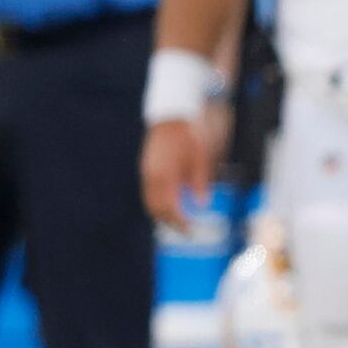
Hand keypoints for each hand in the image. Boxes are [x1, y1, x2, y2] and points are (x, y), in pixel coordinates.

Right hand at [141, 114, 215, 231]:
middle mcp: (151, 177)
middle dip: (170, 222)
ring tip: (178, 221)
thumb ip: (200, 182)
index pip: (169, 208)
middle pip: (156, 209)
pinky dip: (158, 203)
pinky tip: (170, 205)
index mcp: (165, 175)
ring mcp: (146, 173)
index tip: (191, 230)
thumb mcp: (201, 158)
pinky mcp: (146, 169)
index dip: (180, 222)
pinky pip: (148, 193)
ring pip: (149, 202)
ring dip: (162, 215)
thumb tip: (202, 205)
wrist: (171, 116)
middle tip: (186, 231)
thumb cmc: (188, 136)